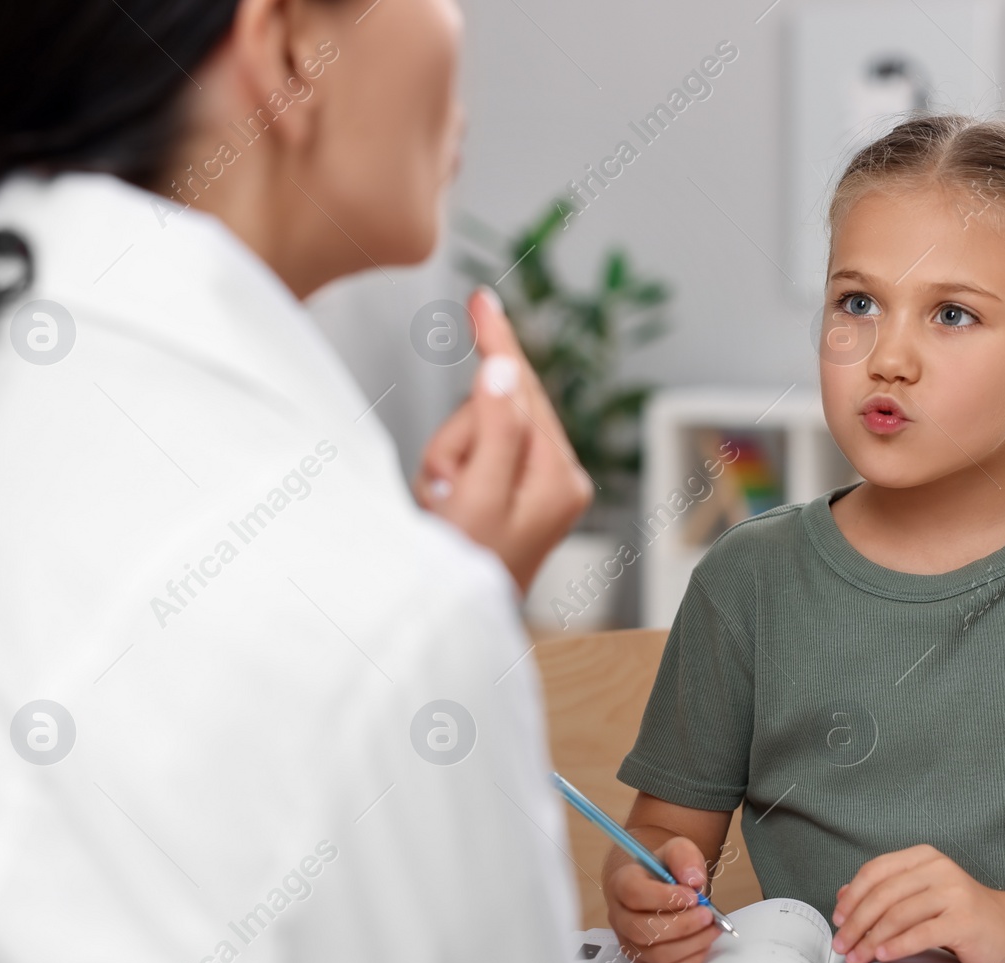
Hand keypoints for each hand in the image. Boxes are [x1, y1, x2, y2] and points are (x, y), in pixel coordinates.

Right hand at [414, 287, 592, 592]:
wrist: (451, 622)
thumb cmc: (464, 572)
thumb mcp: (477, 500)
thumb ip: (494, 433)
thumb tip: (504, 371)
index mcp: (559, 476)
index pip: (524, 389)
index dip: (498, 343)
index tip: (481, 298)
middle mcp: (559, 475)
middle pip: (501, 405)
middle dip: (461, 436)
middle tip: (445, 485)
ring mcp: (541, 483)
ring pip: (480, 426)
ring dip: (449, 457)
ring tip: (445, 507)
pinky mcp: (519, 489)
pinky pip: (476, 449)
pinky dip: (451, 469)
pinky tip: (449, 507)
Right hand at [604, 837, 722, 962]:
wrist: (658, 886)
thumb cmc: (664, 870)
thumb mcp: (677, 850)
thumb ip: (685, 857)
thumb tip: (693, 879)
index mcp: (622, 884)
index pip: (633, 894)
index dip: (664, 898)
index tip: (692, 896)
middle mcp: (620, 916)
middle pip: (642, 930)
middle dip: (682, 925)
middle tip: (707, 914)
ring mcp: (630, 942)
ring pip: (655, 955)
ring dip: (690, 944)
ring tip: (711, 927)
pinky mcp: (644, 961)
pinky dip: (689, 960)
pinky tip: (702, 942)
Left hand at [830, 845, 1004, 962]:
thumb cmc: (960, 913)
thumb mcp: (920, 895)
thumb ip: (885, 892)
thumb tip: (842, 896)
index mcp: (924, 857)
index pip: (876, 870)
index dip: (853, 895)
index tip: (837, 918)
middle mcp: (938, 869)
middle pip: (883, 894)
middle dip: (856, 922)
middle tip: (842, 944)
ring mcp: (954, 892)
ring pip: (899, 915)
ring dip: (871, 939)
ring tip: (857, 956)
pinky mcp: (964, 920)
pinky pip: (922, 933)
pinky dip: (897, 946)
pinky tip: (883, 955)